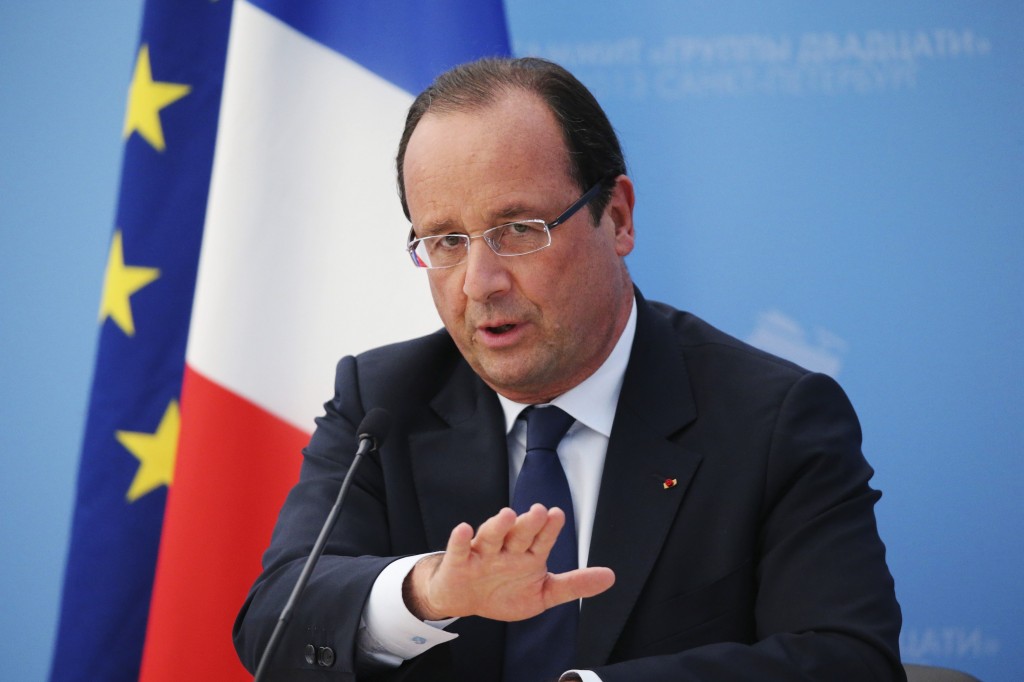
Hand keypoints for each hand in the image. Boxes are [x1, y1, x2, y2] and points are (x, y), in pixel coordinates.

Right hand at [404, 504, 614, 621]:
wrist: (466, 599)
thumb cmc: (504, 591)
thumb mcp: (543, 593)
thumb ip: (573, 584)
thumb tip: (610, 577)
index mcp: (528, 555)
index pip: (542, 539)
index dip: (550, 528)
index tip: (558, 515)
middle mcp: (507, 549)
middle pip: (519, 534)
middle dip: (529, 523)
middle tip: (539, 511)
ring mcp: (482, 554)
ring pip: (491, 537)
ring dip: (499, 525)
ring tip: (508, 515)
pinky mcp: (459, 563)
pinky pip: (459, 550)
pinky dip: (460, 540)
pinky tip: (464, 529)